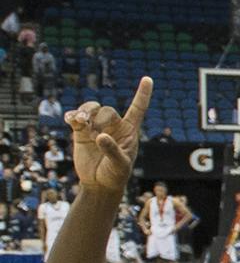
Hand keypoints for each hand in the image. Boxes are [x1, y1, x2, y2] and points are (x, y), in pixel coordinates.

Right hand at [64, 77, 153, 196]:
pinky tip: (69, 119)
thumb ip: (112, 150)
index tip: (148, 78)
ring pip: (90, 109)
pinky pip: (75, 118)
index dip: (142, 94)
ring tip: (80, 121)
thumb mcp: (119, 165)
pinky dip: (71, 116)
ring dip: (84, 112)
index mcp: (129, 131)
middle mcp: (113, 126)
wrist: (99, 184)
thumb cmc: (116, 175)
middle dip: (100, 117)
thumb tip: (100, 136)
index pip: (137, 108)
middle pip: (107, 110)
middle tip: (94, 131)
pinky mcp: (81, 132)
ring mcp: (96, 128)